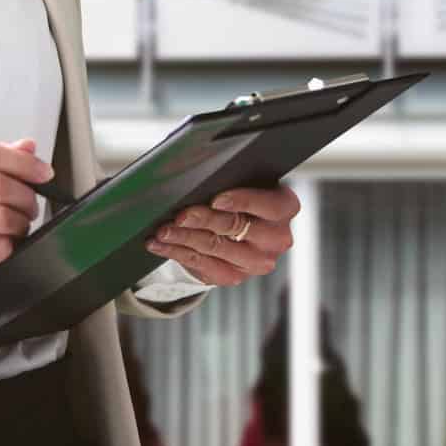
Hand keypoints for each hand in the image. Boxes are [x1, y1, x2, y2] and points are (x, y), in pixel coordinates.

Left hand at [143, 181, 297, 287]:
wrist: (243, 225)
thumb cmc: (241, 193)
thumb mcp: (245, 179)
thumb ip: (232, 176)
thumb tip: (197, 169)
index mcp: (285, 208)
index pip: (268, 205)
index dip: (242, 201)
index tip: (216, 199)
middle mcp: (277, 238)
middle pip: (235, 227)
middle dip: (203, 220)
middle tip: (179, 215)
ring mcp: (257, 261)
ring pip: (214, 248)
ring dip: (183, 237)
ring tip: (162, 230)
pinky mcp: (235, 276)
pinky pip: (202, 265)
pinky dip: (176, 252)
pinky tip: (160, 244)